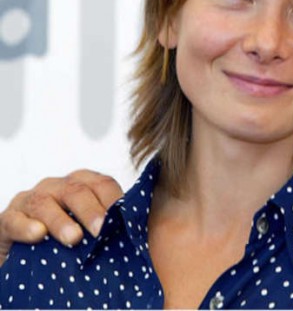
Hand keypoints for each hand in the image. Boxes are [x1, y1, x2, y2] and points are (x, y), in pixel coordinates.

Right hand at [0, 170, 123, 265]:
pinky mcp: (7, 219)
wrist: (26, 253)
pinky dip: (25, 226)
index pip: (102, 184)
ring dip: (60, 221)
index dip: (114, 200)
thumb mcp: (89, 229)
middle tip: (102, 230)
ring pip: (44, 203)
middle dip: (91, 210)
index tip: (124, 220)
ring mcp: (30, 201)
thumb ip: (109, 225)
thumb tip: (135, 233)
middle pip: (76, 191)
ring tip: (74, 238)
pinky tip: (38, 235)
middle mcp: (56, 187)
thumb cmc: (67, 238)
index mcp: (82, 185)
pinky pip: (14, 219)